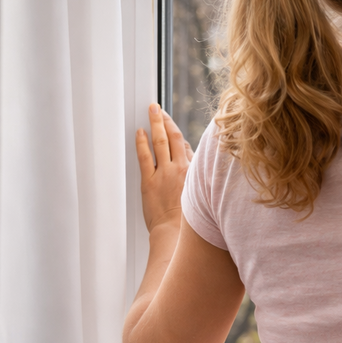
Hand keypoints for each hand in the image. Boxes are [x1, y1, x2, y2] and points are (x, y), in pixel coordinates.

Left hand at [135, 103, 193, 233]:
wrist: (176, 234)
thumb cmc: (189, 222)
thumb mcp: (201, 198)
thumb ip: (200, 182)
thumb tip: (200, 173)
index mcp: (196, 173)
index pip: (188, 148)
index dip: (179, 136)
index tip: (173, 127)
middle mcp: (182, 169)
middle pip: (175, 138)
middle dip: (166, 121)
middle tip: (159, 109)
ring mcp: (165, 173)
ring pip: (161, 142)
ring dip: (156, 124)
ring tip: (151, 111)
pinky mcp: (150, 181)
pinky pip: (145, 156)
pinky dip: (142, 142)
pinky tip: (140, 132)